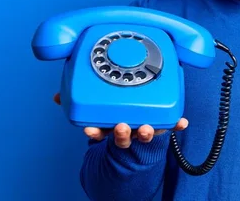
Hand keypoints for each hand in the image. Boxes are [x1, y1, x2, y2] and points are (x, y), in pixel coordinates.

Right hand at [53, 92, 188, 148]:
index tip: (90, 131)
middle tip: (121, 127)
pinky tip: (182, 122)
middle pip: (123, 136)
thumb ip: (80, 105)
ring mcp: (143, 130)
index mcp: (109, 128)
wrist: (133, 143)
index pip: (100, 133)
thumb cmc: (115, 120)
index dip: (95, 133)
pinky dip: (175, 124)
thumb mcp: (95, 115)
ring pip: (145, 133)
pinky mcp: (160, 126)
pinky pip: (169, 125)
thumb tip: (57, 97)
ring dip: (146, 131)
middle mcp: (127, 131)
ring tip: (147, 127)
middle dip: (121, 133)